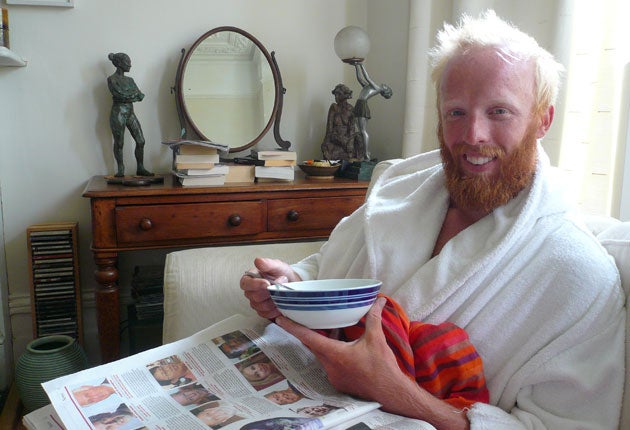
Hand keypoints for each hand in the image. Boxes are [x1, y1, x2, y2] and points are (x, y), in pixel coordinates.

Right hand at [240, 257, 300, 319]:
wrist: (293, 284)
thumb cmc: (283, 274)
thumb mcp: (278, 266)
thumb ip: (268, 264)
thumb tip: (258, 261)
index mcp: (251, 278)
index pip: (245, 283)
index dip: (255, 285)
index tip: (267, 283)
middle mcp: (251, 291)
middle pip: (254, 296)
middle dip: (269, 292)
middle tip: (279, 286)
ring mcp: (256, 302)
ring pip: (260, 307)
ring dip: (273, 301)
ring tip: (281, 294)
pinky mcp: (262, 311)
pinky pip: (265, 314)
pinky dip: (274, 310)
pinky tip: (279, 304)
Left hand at [277, 298, 470, 428]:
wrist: (390, 393)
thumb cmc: (382, 367)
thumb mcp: (377, 339)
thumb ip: (374, 317)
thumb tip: (379, 300)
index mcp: (334, 354)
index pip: (308, 338)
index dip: (292, 327)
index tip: (279, 319)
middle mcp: (329, 366)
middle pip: (313, 346)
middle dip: (308, 332)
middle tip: (303, 318)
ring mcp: (333, 376)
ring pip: (322, 355)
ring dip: (323, 342)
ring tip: (329, 328)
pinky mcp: (339, 382)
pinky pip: (330, 364)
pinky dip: (332, 353)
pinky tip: (342, 345)